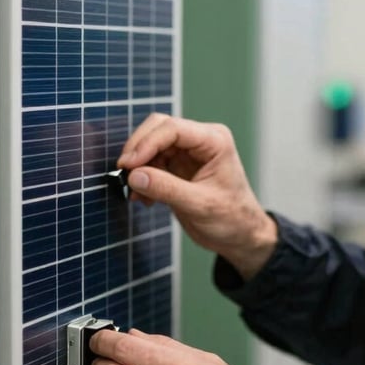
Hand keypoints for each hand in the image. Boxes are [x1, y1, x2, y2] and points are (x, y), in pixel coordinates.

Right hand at [118, 113, 277, 277]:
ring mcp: (188, 152)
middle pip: (158, 129)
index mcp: (214, 141)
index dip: (146, 143)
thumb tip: (134, 176)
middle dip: (138, 150)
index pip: (173, 129)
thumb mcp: (200, 205)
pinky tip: (144, 198)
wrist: (240, 235)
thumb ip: (166, 189)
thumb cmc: (232, 218)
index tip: (128, 165)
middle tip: (124, 174)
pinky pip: (151, 162)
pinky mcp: (177, 166)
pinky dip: (142, 178)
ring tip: (137, 194)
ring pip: (151, 145)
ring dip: (138, 167)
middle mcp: (201, 140)